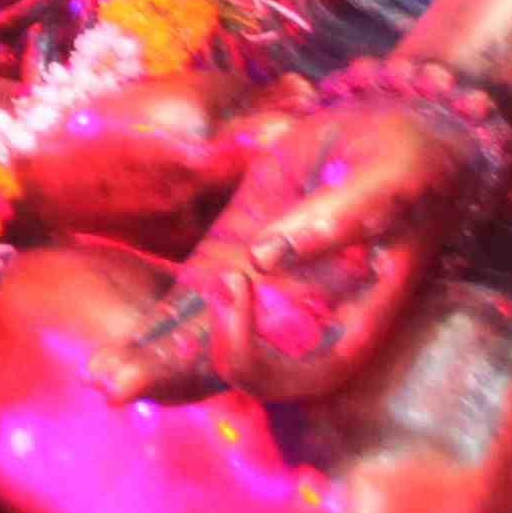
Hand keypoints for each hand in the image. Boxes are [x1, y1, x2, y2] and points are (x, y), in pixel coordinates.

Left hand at [95, 92, 494, 413]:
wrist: (397, 128)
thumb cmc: (410, 155)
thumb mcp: (391, 174)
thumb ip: (340, 215)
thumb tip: (271, 255)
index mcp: (355, 319)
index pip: (299, 369)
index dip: (254, 347)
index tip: (231, 281)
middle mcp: (306, 323)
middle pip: (238, 374)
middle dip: (177, 379)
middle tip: (114, 385)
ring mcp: (264, 298)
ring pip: (205, 352)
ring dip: (154, 365)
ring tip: (101, 380)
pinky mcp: (232, 262)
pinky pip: (189, 311)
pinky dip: (153, 331)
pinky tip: (109, 353)